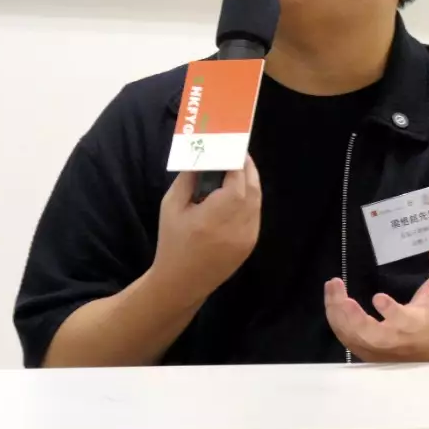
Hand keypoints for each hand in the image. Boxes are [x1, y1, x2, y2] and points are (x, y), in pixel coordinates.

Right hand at [149, 155, 261, 306]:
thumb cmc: (172, 242)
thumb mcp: (172, 206)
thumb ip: (188, 178)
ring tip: (237, 170)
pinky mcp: (250, 245)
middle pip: (253, 187)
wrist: (180, 283)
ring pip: (256, 201)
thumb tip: (201, 155)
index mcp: (218, 213)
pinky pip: (254, 215)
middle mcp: (239, 224)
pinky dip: (249, 200)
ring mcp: (248, 236)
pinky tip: (237, 195)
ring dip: (250, 183)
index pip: (238, 177)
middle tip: (238, 154)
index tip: (232, 145)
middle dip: (247, 168)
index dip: (237, 159)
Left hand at [324, 242, 428, 362]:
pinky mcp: (366, 352)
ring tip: (332, 286)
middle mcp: (394, 341)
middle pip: (371, 335)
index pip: (403, 321)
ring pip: (353, 336)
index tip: (377, 297)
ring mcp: (378, 350)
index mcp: (415, 326)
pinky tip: (332, 298)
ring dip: (338, 313)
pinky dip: (335, 319)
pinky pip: (346, 337)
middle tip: (344, 298)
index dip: (390, 312)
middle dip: (354, 319)